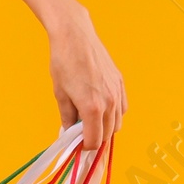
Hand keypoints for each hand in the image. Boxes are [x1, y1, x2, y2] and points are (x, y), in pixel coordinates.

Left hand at [48, 9, 125, 154]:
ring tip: (90, 119)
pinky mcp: (120, 83)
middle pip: (108, 135)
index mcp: (92, 108)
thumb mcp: (60, 93)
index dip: (85, 146)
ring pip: (118, 123)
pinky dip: (114, 114)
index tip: (77, 144)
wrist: (75, 36)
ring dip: (105, 127)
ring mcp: (117, 92)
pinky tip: (101, 108)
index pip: (94, 141)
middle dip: (95, 137)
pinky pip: (122, 108)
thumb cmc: (64, 62)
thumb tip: (69, 132)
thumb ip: (67, 117)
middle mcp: (109, 102)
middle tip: (81, 133)